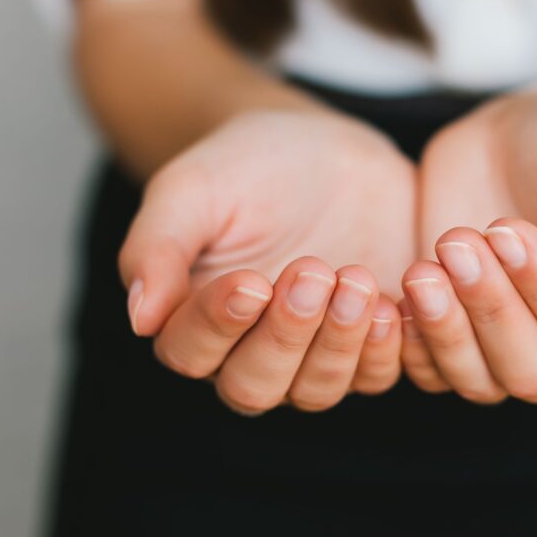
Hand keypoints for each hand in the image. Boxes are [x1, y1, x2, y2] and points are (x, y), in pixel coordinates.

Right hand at [120, 107, 414, 412]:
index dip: (220, 325)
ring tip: (358, 280)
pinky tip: (398, 304)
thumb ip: (157, 247)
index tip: (251, 281)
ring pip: (318, 389)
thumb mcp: (192, 188)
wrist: (320, 147)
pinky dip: (390, 349)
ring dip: (340, 344)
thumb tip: (138, 317)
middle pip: (256, 385)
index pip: (193, 351)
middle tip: (313, 271)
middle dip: (288, 335)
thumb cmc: (244, 164)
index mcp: (193, 321)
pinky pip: (379, 373)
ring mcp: (313, 355)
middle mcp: (250, 353)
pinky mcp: (369, 344)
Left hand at [403, 90, 536, 402]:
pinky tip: (395, 294)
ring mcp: (500, 348)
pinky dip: (408, 340)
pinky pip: (427, 368)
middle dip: (489, 309)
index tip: (508, 229)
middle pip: (528, 371)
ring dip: (445, 329)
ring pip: (476, 380)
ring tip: (423, 269)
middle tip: (458, 243)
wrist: (527, 127)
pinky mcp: (449, 334)